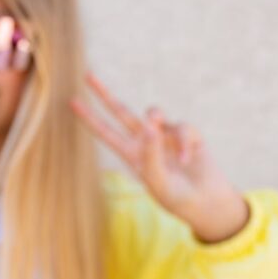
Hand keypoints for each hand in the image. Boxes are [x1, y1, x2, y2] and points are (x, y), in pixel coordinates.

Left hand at [70, 73, 249, 243]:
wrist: (205, 202)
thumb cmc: (176, 197)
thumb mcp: (158, 182)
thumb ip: (151, 155)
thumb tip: (149, 126)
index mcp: (131, 154)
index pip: (105, 133)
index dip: (89, 118)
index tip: (71, 102)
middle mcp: (145, 141)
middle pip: (121, 112)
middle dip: (104, 95)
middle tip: (87, 76)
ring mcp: (165, 135)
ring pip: (153, 113)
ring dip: (152, 117)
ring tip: (154, 121)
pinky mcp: (187, 134)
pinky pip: (183, 129)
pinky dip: (183, 144)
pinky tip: (184, 160)